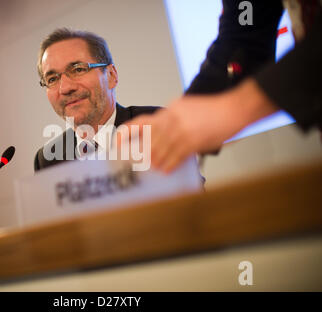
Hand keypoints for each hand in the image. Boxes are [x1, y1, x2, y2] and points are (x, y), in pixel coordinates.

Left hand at [119, 79, 277, 172]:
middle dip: (142, 155)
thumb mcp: (186, 107)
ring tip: (154, 168)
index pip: (140, 123)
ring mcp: (180, 131)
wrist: (233, 109)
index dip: (125, 134)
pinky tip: (166, 170)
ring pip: (159, 152)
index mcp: (168, 110)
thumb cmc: (212, 110)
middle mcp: (171, 119)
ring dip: (155, 163)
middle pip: (148, 142)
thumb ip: (170, 119)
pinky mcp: (191, 142)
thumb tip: (158, 136)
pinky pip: (174, 158)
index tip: (117, 144)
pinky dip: (168, 166)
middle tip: (138, 163)